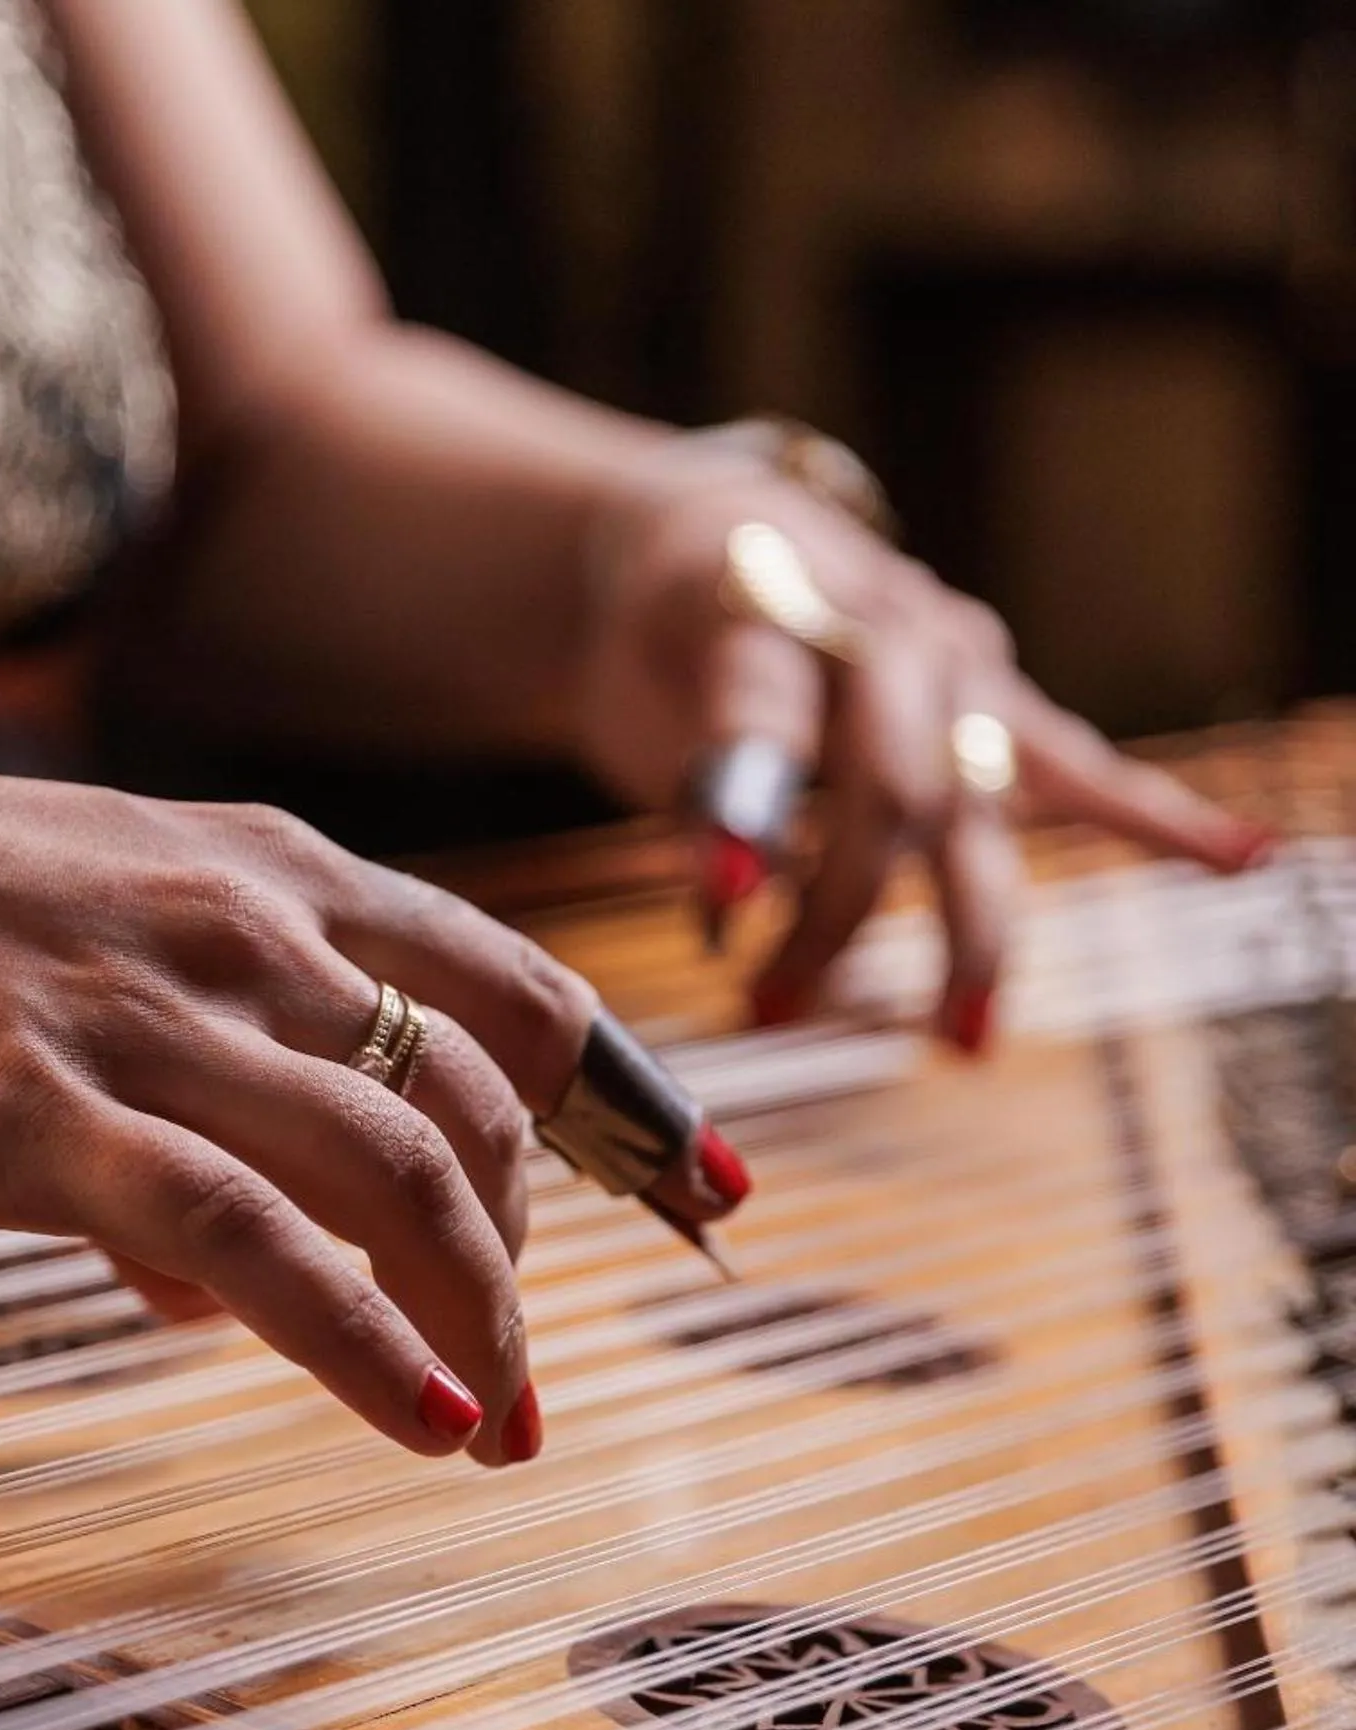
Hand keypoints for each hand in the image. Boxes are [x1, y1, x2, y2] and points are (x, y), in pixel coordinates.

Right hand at [0, 681, 619, 1462]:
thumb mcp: (75, 951)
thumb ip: (178, 1094)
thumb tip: (211, 1284)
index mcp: (267, 874)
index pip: (516, 986)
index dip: (630, 1099)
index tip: (706, 1192)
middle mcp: (245, 929)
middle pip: (483, 1102)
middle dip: (540, 1258)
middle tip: (531, 1382)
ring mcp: (150, 1019)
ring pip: (401, 1173)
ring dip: (481, 1320)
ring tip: (495, 1433)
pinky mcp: (44, 1114)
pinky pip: (256, 1242)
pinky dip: (363, 1341)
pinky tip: (424, 1421)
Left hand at [566, 457, 1270, 1048]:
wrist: (718, 543)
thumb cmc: (672, 622)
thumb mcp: (638, 673)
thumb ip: (696, 769)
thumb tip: (732, 894)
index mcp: (777, 603)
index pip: (768, 712)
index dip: (743, 810)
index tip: (716, 901)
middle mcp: (890, 632)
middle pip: (891, 788)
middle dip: (837, 913)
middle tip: (774, 1005)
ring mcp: (960, 671)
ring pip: (977, 811)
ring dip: (970, 937)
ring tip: (959, 1038)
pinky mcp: (998, 709)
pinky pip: (1084, 769)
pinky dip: (1161, 817)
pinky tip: (1240, 858)